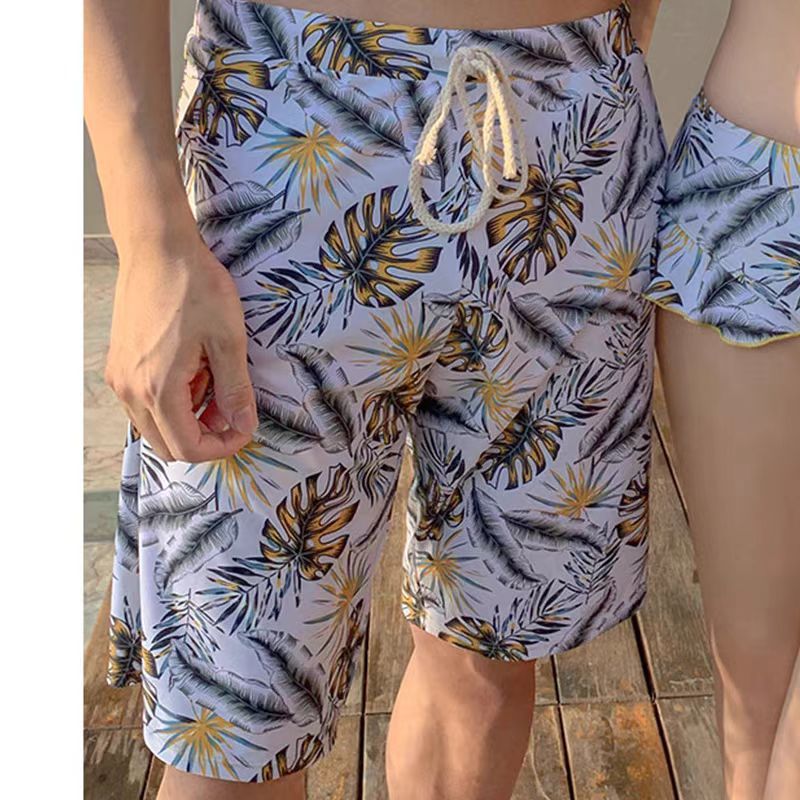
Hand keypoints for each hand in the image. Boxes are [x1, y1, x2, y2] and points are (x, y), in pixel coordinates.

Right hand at [104, 233, 257, 461]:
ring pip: (155, 424)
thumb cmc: (195, 286)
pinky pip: (145, 402)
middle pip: (168, 445)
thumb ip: (235, 390)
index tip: (244, 429)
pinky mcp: (119, 363)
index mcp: (157, 389)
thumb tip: (244, 425)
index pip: (188, 449)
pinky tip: (194, 368)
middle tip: (232, 409)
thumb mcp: (228, 340)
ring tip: (215, 380)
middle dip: (205, 436)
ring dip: (189, 418)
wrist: (157, 247)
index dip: (222, 448)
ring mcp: (120, 377)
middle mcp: (130, 390)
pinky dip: (172, 399)